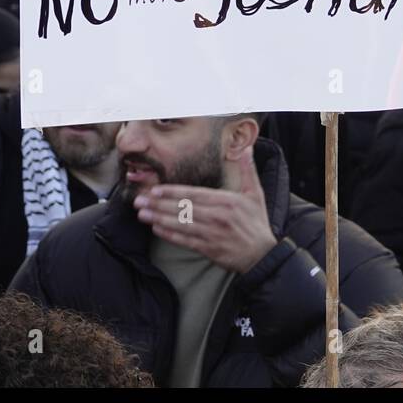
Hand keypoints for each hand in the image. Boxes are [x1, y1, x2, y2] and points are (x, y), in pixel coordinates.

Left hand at [133, 144, 276, 272]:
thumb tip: (247, 147)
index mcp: (226, 201)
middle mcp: (217, 216)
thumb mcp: (255, 193)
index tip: (155, 190)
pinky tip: (156, 230)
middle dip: (158, 204)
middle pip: (183, 208)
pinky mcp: (209, 249)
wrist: (263, 255)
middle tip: (139, 201)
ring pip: (181, 224)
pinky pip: (185, 241)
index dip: (172, 192)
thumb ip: (248, 170)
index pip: (194, 194)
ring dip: (159, 219)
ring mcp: (212, 234)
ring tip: (142, 214)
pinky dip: (170, 235)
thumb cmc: (257, 223)